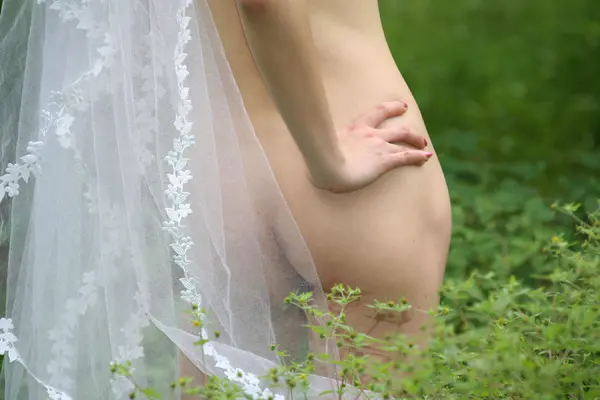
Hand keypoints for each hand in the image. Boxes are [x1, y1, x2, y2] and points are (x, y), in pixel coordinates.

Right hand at [309, 101, 432, 192]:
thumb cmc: (317, 161)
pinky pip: (406, 156)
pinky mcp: (385, 160)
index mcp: (354, 130)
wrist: (326, 166)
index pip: (375, 114)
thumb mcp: (319, 147)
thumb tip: (309, 145)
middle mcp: (369, 134)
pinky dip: (419, 156)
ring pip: (404, 138)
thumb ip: (320, 145)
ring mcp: (379, 146)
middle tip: (416, 128)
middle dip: (407, 126)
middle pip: (395, 125)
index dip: (390, 108)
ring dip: (416, 140)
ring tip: (424, 145)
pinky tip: (426, 157)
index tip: (399, 106)